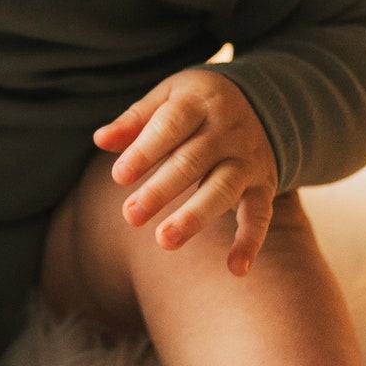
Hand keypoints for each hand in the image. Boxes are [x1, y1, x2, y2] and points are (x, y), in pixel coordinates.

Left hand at [92, 67, 278, 276]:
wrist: (264, 101)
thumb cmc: (198, 105)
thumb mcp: (169, 97)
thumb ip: (135, 120)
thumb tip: (101, 139)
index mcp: (199, 103)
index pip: (171, 126)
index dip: (145, 151)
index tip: (119, 177)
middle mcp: (228, 131)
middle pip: (192, 162)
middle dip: (161, 191)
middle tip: (130, 216)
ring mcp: (248, 160)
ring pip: (223, 190)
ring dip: (194, 217)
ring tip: (164, 241)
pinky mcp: (263, 186)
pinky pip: (260, 214)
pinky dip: (251, 242)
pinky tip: (235, 268)